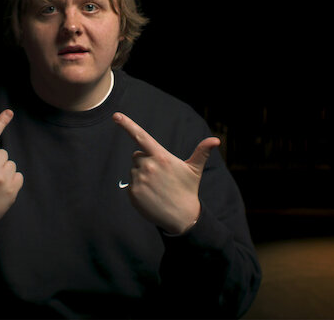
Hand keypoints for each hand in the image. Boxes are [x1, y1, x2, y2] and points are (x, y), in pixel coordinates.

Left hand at [113, 112, 220, 234]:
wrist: (182, 217)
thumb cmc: (188, 190)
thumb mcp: (194, 170)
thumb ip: (201, 152)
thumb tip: (216, 140)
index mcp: (161, 156)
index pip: (141, 136)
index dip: (127, 124)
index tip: (116, 115)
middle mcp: (148, 166)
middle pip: (137, 155)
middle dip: (146, 161)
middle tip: (161, 175)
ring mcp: (139, 179)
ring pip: (134, 169)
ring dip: (142, 175)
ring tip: (157, 187)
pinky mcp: (133, 192)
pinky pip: (130, 184)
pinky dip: (138, 188)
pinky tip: (151, 195)